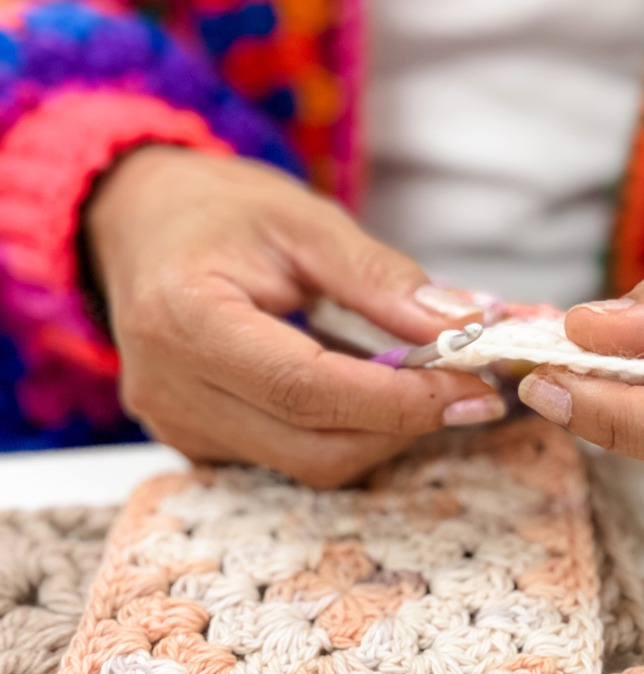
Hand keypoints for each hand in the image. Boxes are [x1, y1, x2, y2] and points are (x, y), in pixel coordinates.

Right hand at [85, 146, 502, 486]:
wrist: (144, 225)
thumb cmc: (221, 211)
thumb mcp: (307, 222)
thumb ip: (383, 280)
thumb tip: (464, 329)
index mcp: (186, 319)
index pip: (306, 389)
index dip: (399, 399)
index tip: (471, 387)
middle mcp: (171, 389)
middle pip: (313, 446)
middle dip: (403, 424)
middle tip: (465, 387)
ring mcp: (180, 424)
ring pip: (309, 462)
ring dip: (380, 429)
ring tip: (417, 375)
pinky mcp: (196, 440)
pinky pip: (290, 455)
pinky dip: (345, 429)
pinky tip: (365, 384)